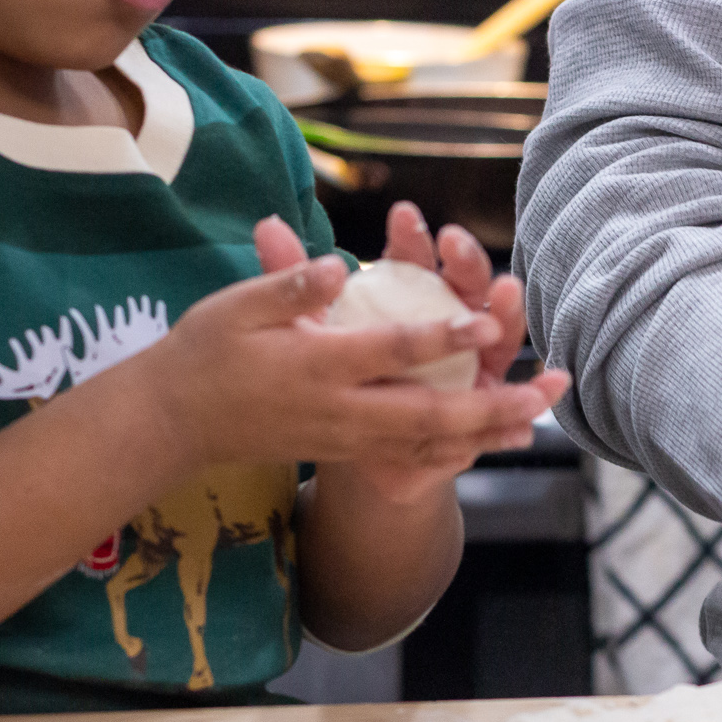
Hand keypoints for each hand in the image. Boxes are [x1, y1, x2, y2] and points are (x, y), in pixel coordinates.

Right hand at [138, 215, 567, 501]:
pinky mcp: (351, 452)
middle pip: (429, 413)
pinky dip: (463, 449)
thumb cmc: (207, 351)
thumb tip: (333, 265)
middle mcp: (342, 409)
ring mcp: (349, 438)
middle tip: (542, 391)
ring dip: (488, 432)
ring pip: (431, 442)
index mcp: (317, 366)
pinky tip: (500, 440)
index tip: (482, 323)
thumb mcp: (236, 306)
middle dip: (491, 405)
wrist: (178, 422)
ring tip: (539, 418)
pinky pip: (417, 456)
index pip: (389, 350)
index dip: (439, 338)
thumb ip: (287, 284)